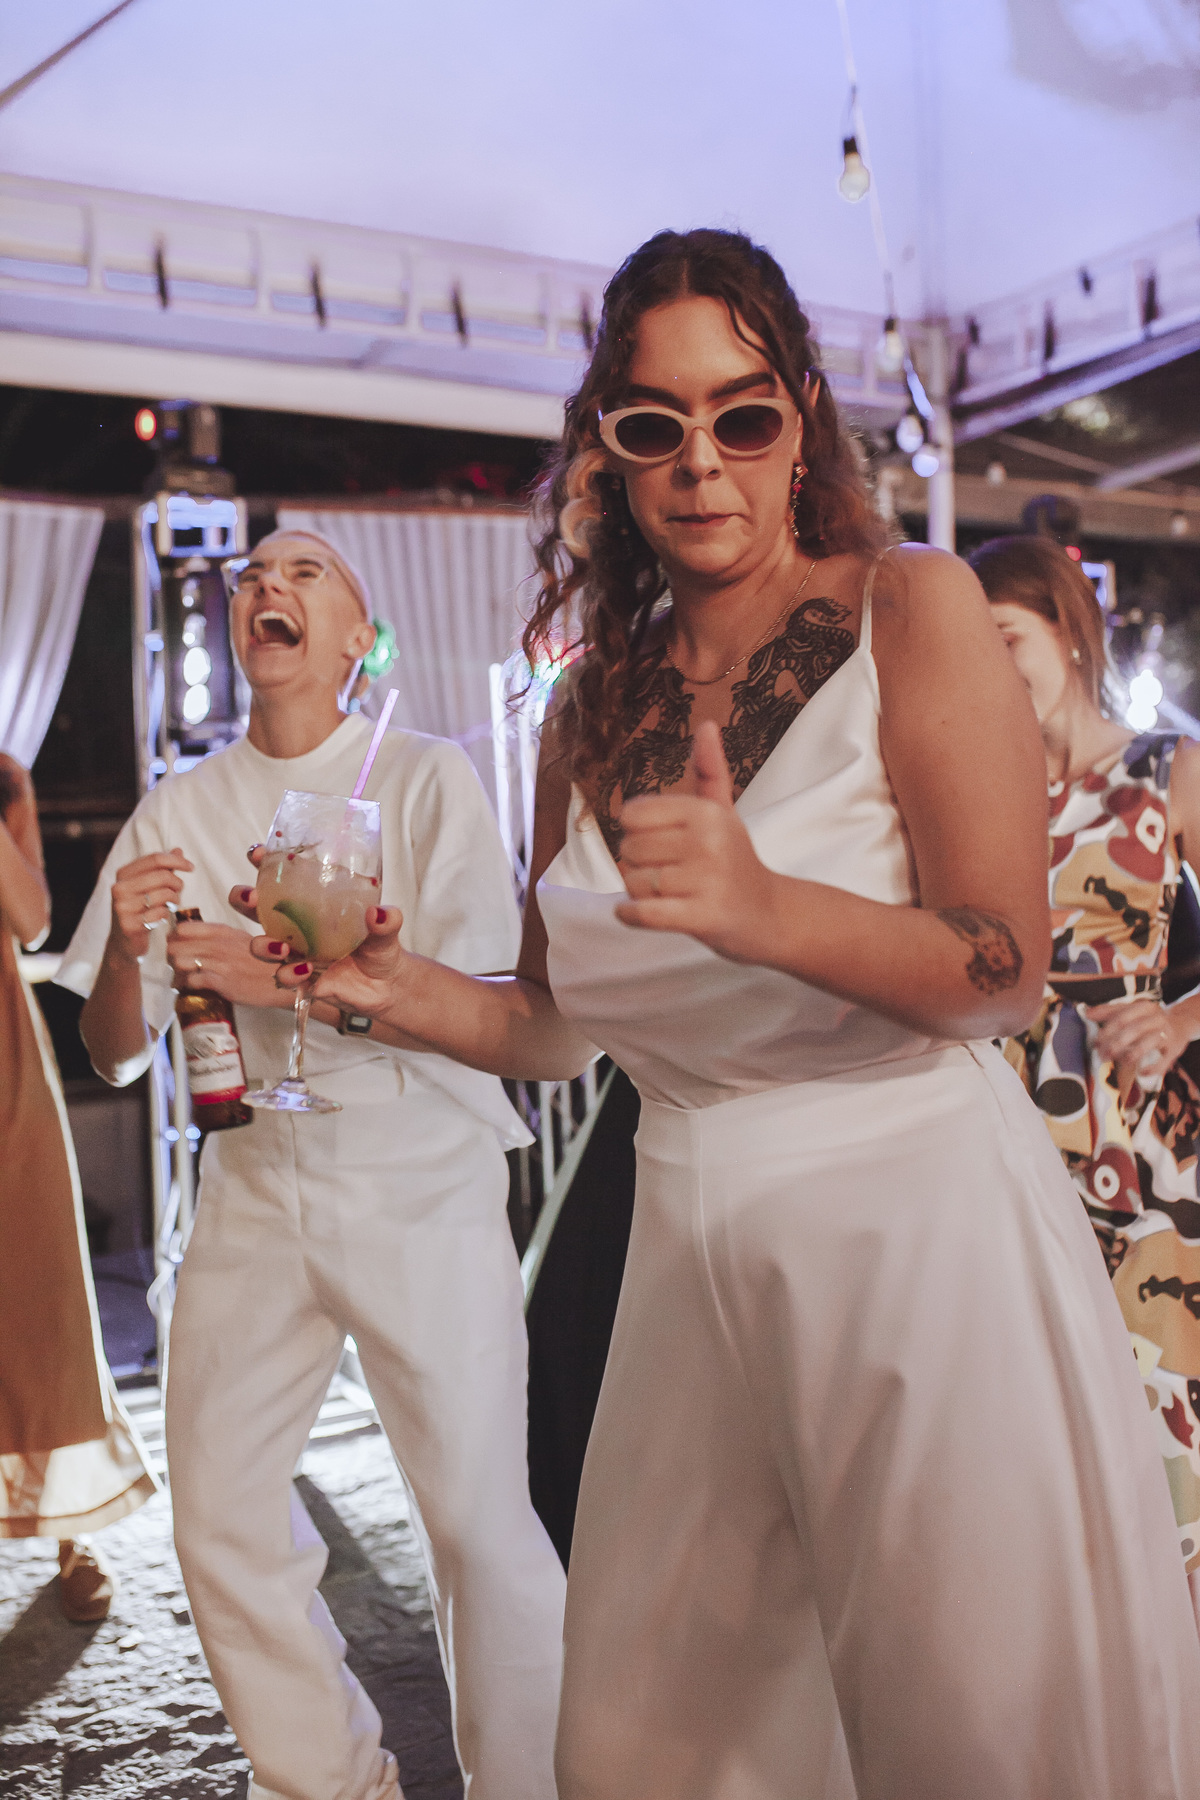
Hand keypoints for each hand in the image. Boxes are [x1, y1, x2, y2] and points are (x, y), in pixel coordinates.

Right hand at [109, 849, 193, 963]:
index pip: (155, 858)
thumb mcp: (148, 886)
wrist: (124, 942)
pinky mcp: (129, 925)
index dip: (177, 860)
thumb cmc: (140, 909)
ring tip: (171, 904)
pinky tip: (162, 917)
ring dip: (175, 900)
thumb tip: (178, 849)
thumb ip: (163, 869)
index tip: (191, 867)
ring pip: (164, 895)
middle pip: (162, 876)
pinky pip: (161, 914)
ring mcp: (122, 907)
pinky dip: (167, 915)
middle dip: (177, 883)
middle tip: (179, 891)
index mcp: (123, 874)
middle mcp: (119, 888)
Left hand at [168, 918, 289, 1008]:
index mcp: (224, 931)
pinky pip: (191, 981)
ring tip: (182, 978)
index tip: (177, 947)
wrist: (287, 982)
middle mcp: (220, 944)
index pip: (184, 928)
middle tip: (177, 966)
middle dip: (171, 956)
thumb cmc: (264, 962)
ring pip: (179, 962)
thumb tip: (191, 935)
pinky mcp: (222, 983)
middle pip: (175, 945)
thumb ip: (218, 936)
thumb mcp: (242, 941)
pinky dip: (187, 986)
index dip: (174, 939)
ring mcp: (221, 963)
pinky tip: (192, 987)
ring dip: (177, 972)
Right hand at [233, 861, 410, 1017]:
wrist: (384, 985)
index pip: (278, 876)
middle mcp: (293, 925)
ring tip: (282, 947)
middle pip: (253, 907)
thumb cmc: (378, 946)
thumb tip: (380, 913)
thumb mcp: (386, 930)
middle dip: (243, 899)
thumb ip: (387, 921)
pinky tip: (307, 970)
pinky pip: (283, 977)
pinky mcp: (298, 979)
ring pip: (260, 946)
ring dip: (263, 945)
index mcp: (309, 902)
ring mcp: (293, 952)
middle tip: (251, 897)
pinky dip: (290, 974)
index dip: (261, 862)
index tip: (258, 853)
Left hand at [615, 720, 778, 960]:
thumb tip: (707, 724)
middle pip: (629, 850)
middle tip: (667, 872)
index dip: (637, 831)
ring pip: (634, 883)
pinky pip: (644, 913)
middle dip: (638, 865)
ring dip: (639, 893)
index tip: (659, 841)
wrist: (768, 914)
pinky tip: (631, 912)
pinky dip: (630, 914)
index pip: (633, 815)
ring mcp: (707, 879)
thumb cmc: (735, 859)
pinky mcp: (703, 916)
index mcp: (706, 811)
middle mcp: (708, 840)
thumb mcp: (722, 812)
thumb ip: (708, 771)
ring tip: (668, 893)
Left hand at [1089, 997, 1192, 1092]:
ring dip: (1130, 1055)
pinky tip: (1141, 1072)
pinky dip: (1153, 1067)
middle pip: (1132, 1030)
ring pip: (1147, 1043)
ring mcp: (1166, 1033)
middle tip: (1101, 1055)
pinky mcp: (1175, 1048)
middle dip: (1114, 1044)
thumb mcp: (1132, 1010)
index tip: (1095, 1042)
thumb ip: (1110, 1011)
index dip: (1106, 1030)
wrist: (1180, 1024)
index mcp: (1144, 1007)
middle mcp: (1156, 1018)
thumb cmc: (1149, 1019)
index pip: (1121, 1017)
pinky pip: (1164, 1059)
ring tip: (1118, 1062)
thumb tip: (1087, 1012)